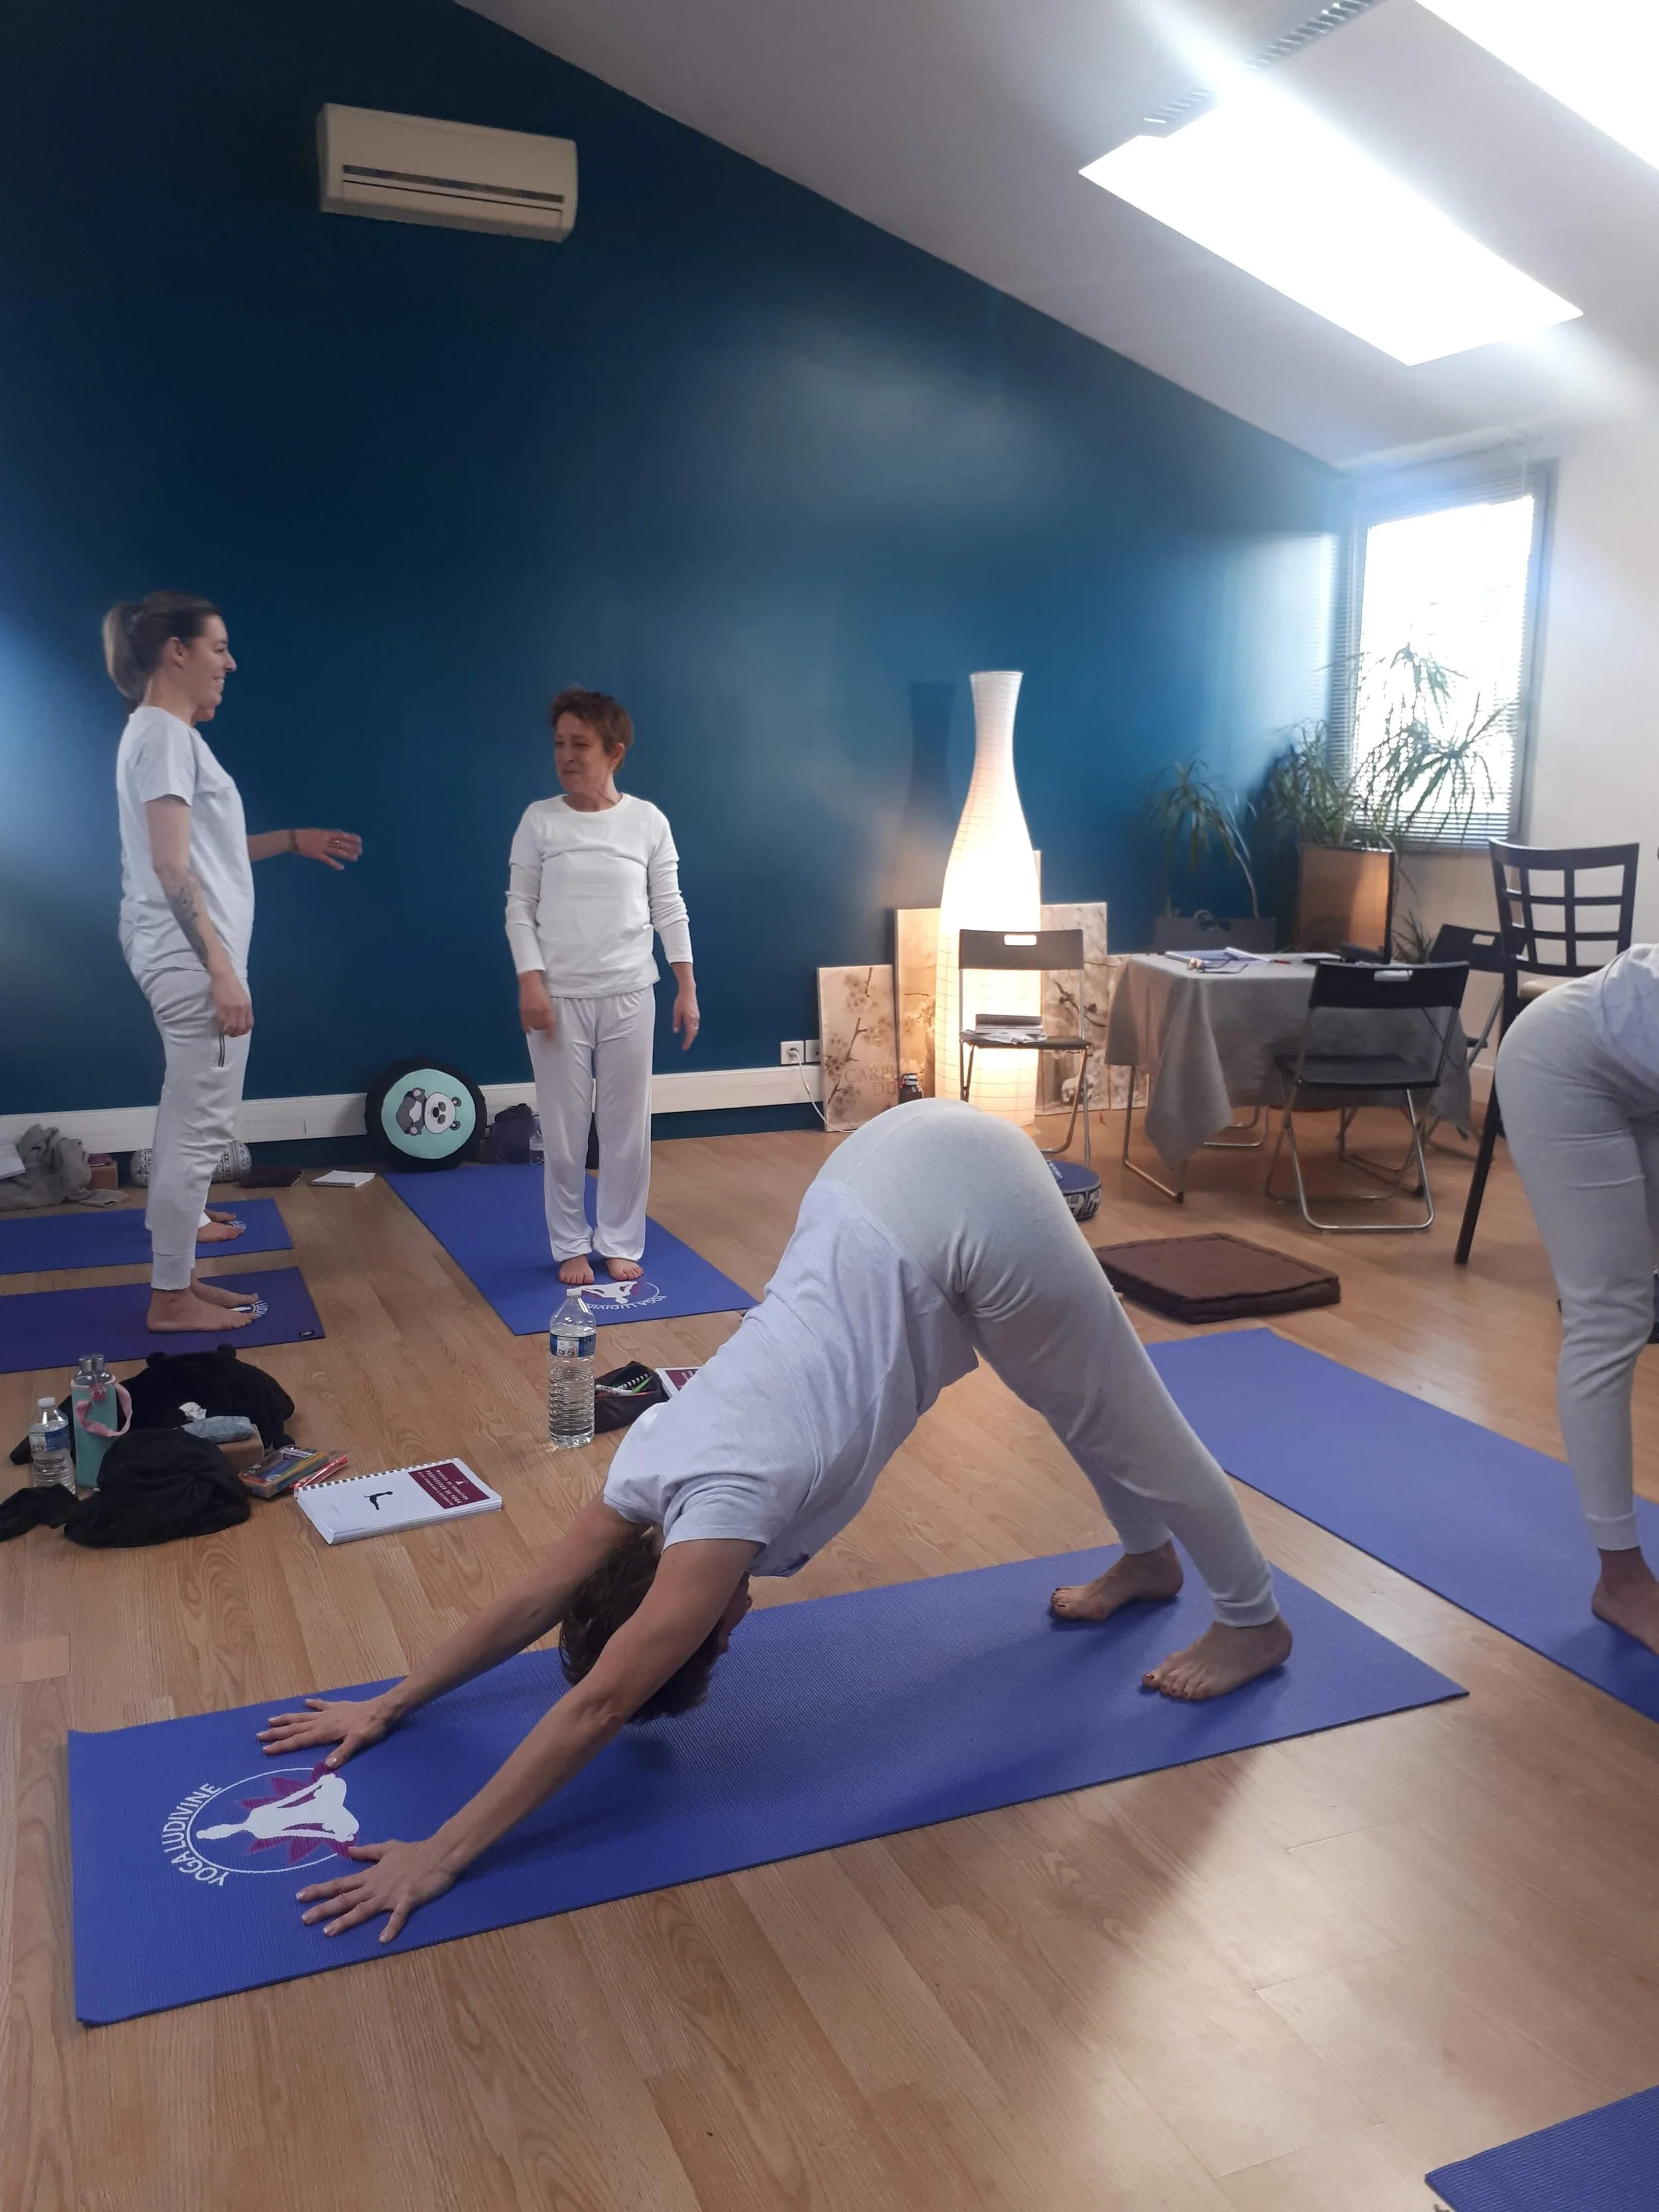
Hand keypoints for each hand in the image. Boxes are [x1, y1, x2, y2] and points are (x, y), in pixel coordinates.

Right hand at [211, 969, 253, 1036]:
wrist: (224, 976)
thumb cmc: (232, 985)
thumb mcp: (243, 997)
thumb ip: (243, 1008)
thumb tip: (241, 1019)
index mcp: (248, 1006)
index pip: (249, 1024)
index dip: (244, 1031)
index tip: (239, 1032)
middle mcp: (241, 1009)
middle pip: (241, 1028)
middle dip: (236, 1034)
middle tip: (231, 1034)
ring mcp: (231, 1009)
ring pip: (232, 1027)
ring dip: (228, 1032)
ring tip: (225, 1032)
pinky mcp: (222, 1008)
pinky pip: (222, 1022)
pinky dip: (221, 1027)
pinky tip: (220, 1027)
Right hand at [257, 1693, 395, 1768]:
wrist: (383, 1709)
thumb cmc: (371, 1728)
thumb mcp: (358, 1742)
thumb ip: (342, 1753)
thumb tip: (326, 1767)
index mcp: (325, 1731)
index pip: (299, 1740)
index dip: (282, 1746)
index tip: (265, 1750)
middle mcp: (323, 1721)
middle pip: (295, 1728)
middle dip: (277, 1733)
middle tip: (259, 1735)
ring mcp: (330, 1712)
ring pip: (303, 1716)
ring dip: (288, 1718)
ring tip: (272, 1719)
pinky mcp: (339, 1707)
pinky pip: (321, 1705)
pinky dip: (313, 1704)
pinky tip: (305, 1702)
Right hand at [293, 828, 362, 869]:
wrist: (292, 838)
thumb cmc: (304, 834)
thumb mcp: (317, 831)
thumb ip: (328, 833)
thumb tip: (338, 833)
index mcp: (326, 833)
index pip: (341, 835)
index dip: (351, 838)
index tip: (360, 840)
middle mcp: (325, 840)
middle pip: (341, 843)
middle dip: (352, 847)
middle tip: (361, 851)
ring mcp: (321, 847)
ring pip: (337, 852)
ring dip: (347, 855)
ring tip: (356, 858)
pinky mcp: (317, 855)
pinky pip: (328, 860)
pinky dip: (335, 864)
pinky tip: (342, 867)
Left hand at [297, 1835, 454, 1942]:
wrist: (439, 1853)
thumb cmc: (414, 1851)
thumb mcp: (388, 1848)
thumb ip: (368, 1852)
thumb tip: (349, 1850)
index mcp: (371, 1875)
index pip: (340, 1883)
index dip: (320, 1890)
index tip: (300, 1896)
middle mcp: (375, 1886)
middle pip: (346, 1899)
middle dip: (324, 1909)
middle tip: (303, 1919)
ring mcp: (391, 1894)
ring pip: (363, 1909)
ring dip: (346, 1921)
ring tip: (328, 1932)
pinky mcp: (408, 1899)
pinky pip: (398, 1916)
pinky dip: (391, 1927)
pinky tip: (382, 1939)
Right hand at [519, 975, 555, 1035]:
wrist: (529, 982)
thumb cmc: (540, 990)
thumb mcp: (548, 1001)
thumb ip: (548, 1011)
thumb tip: (550, 1021)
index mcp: (546, 1009)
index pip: (549, 1025)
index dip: (550, 1033)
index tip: (550, 1037)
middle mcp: (538, 1011)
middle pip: (541, 1026)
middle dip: (543, 1029)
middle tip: (544, 1030)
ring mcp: (529, 1011)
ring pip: (533, 1026)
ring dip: (536, 1028)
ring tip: (537, 1028)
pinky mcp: (522, 1011)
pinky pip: (524, 1023)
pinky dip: (527, 1028)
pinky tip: (528, 1031)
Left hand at [673, 986, 699, 1050]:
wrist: (688, 991)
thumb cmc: (682, 1000)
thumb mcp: (676, 1012)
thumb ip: (677, 1023)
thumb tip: (676, 1031)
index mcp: (690, 1019)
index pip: (689, 1034)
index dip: (687, 1042)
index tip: (685, 1047)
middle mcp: (695, 1019)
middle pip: (693, 1033)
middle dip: (690, 1040)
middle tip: (685, 1045)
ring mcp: (697, 1016)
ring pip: (695, 1029)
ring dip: (691, 1035)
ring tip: (687, 1039)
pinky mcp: (696, 1014)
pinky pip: (695, 1025)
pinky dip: (692, 1030)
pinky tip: (689, 1030)